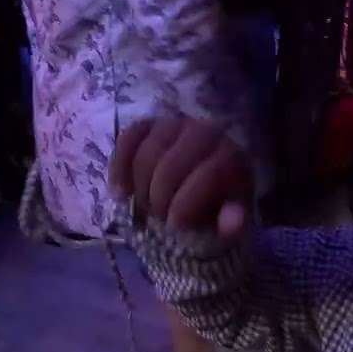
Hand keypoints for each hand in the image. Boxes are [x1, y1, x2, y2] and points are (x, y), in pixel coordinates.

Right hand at [109, 118, 251, 236]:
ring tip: (145, 206)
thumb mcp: (231, 213)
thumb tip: (232, 225)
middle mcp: (206, 132)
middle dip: (160, 199)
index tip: (175, 227)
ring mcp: (176, 124)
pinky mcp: (150, 124)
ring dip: (140, 187)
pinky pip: (127, 140)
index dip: (186, 205)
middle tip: (159, 217)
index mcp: (231, 156)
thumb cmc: (219, 198)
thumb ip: (233, 220)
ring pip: (146, 154)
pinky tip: (120, 192)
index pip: (207, 177)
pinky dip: (119, 168)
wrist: (206, 175)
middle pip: (171, 166)